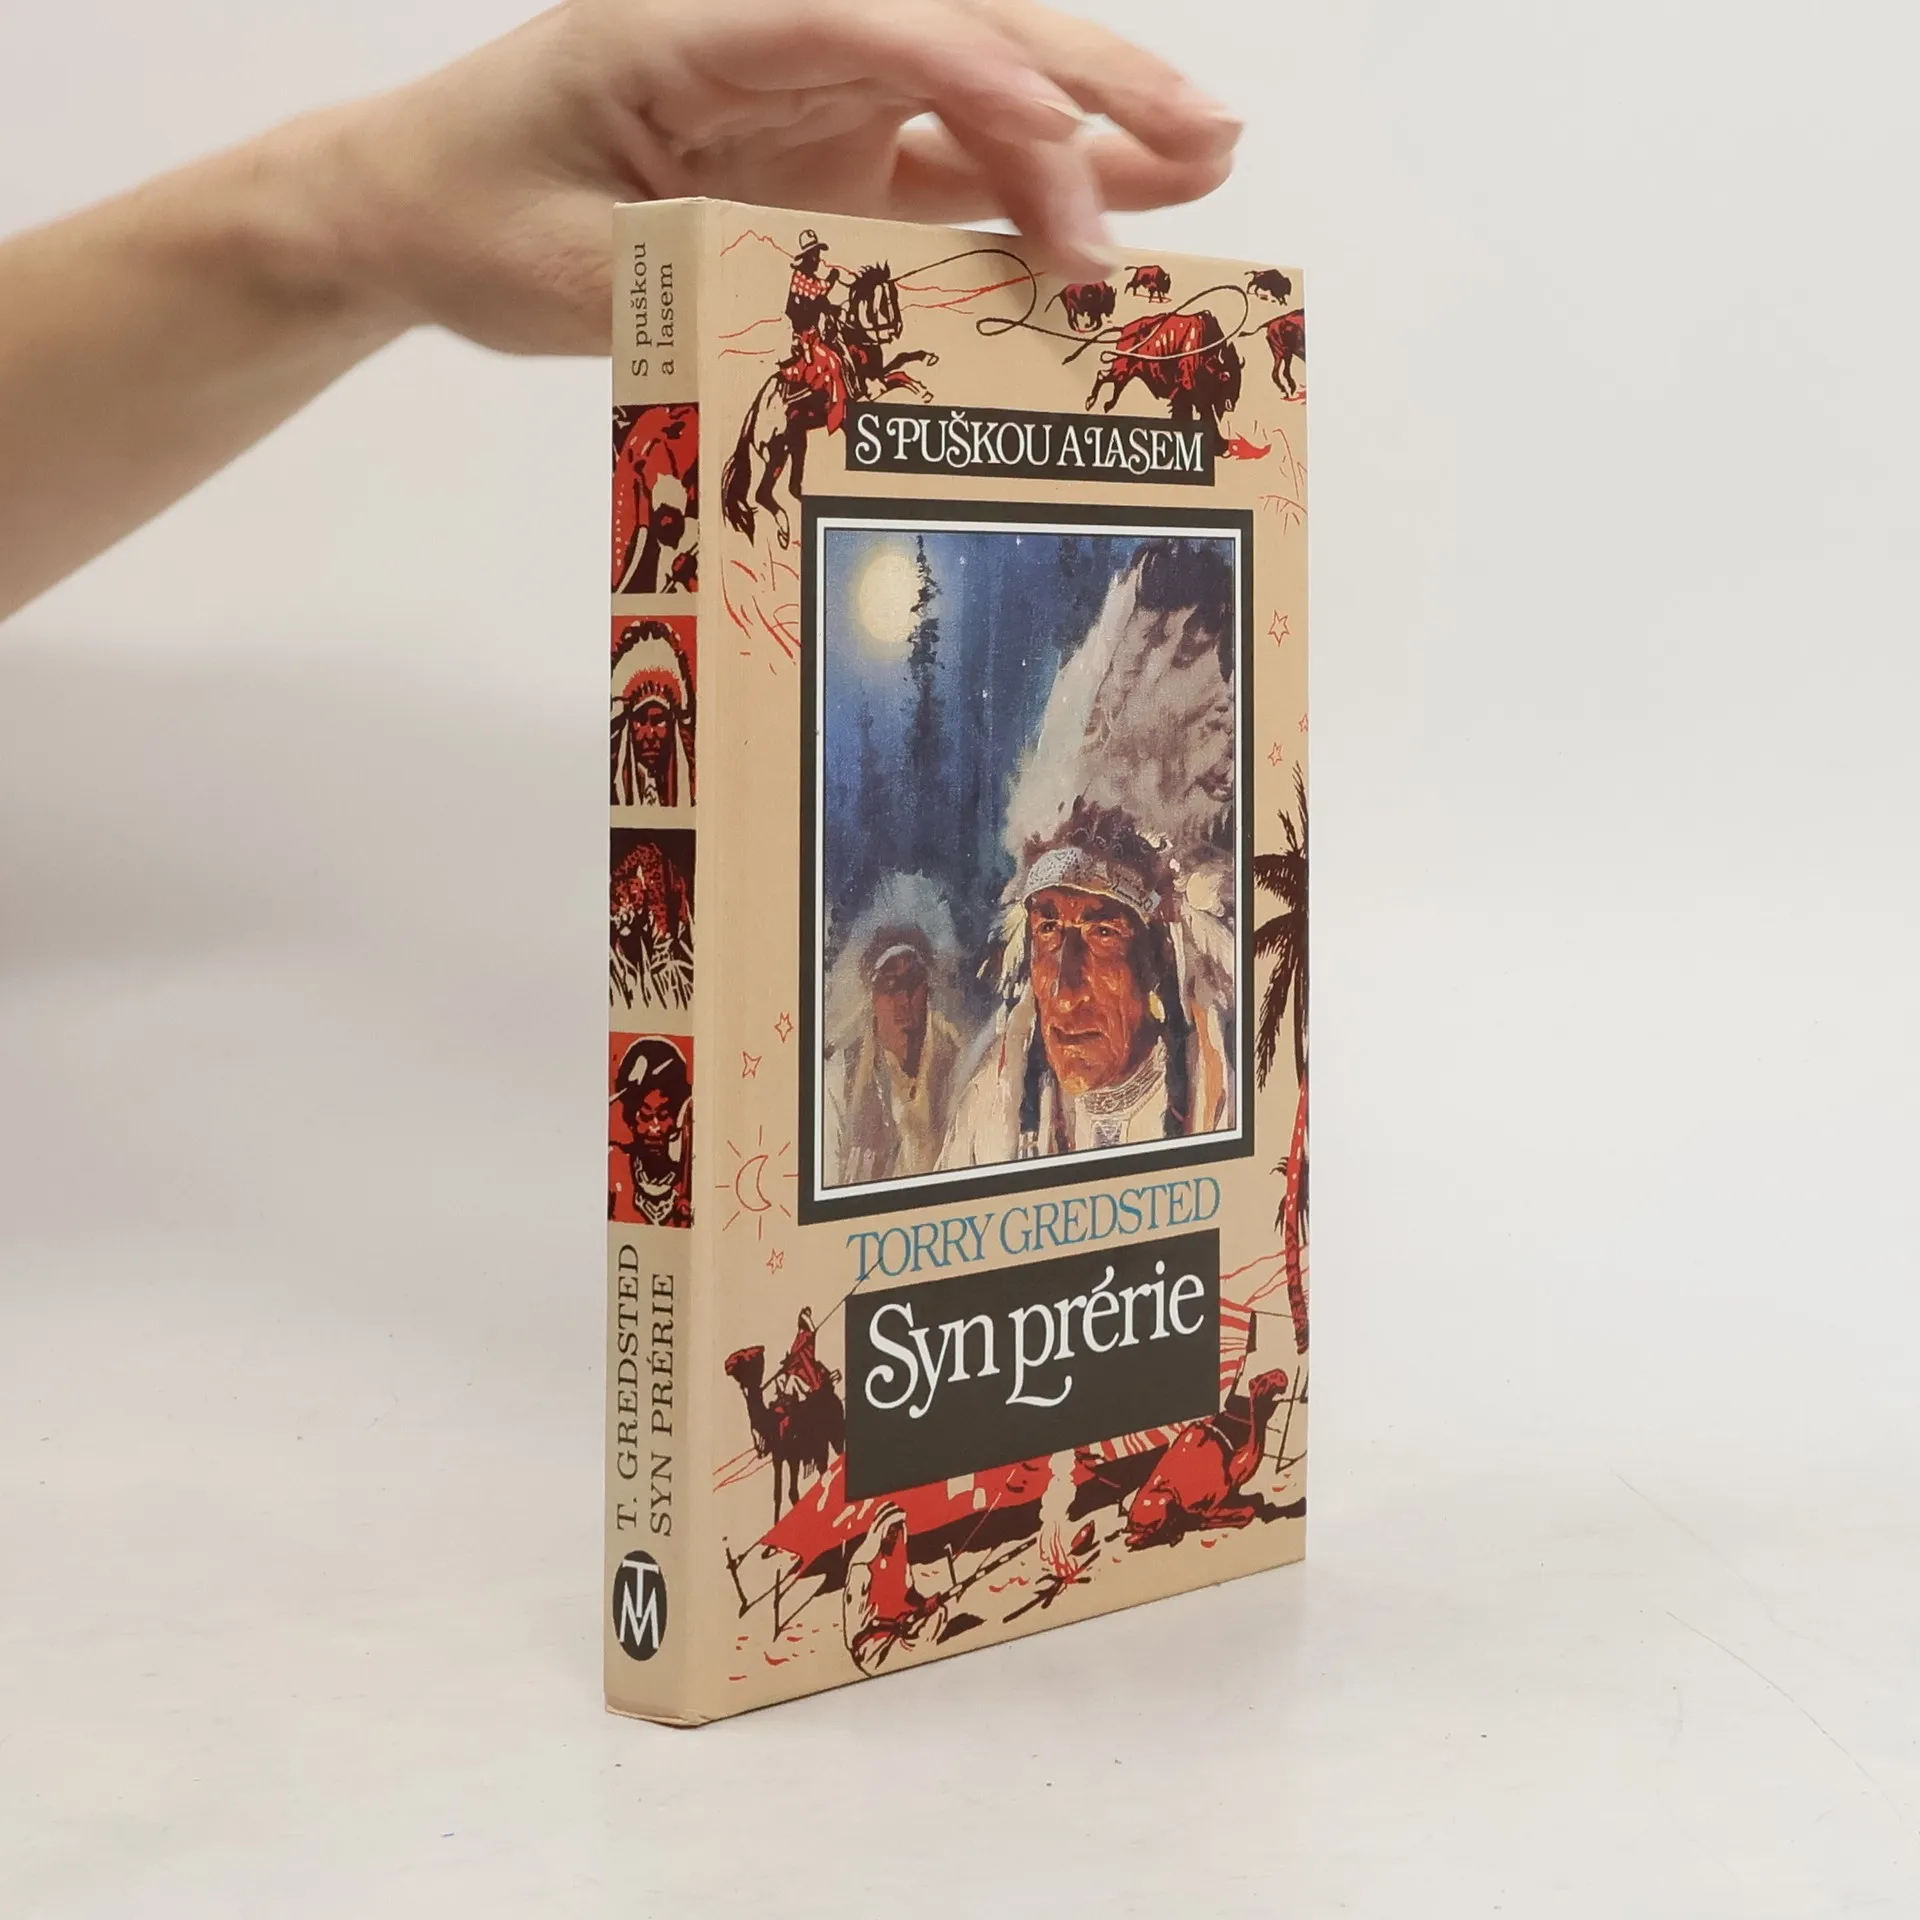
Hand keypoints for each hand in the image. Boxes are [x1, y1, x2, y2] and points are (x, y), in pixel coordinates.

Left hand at [306, 0, 1241, 353]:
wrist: (424, 202)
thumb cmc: (477, 209)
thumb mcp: (568, 265)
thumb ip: (697, 272)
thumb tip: (834, 305)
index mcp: (699, 27)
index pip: (868, 25)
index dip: (979, 79)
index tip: (1064, 154)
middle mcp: (780, 40)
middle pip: (964, 30)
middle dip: (1088, 82)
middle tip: (1203, 135)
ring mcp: (817, 95)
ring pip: (982, 88)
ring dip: (1095, 124)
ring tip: (1208, 158)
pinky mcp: (832, 153)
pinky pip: (954, 162)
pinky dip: (1037, 183)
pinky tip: (1117, 206)